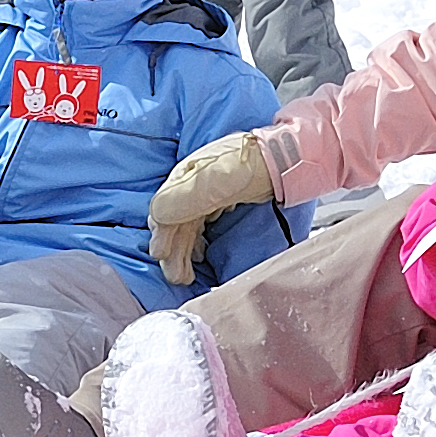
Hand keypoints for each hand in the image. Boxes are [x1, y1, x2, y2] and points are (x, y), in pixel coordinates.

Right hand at [148, 131, 281, 283]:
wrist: (279, 158)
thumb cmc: (244, 169)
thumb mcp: (209, 184)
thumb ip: (181, 200)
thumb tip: (156, 218)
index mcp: (182, 178)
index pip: (164, 211)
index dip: (162, 236)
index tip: (161, 257)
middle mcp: (189, 185)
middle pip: (175, 223)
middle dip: (173, 252)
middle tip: (178, 277)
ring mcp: (205, 192)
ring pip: (187, 226)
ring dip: (184, 251)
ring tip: (186, 275)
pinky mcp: (220, 199)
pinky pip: (199, 224)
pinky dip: (196, 241)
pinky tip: (199, 253)